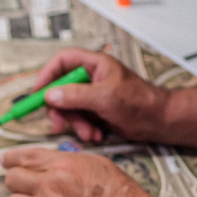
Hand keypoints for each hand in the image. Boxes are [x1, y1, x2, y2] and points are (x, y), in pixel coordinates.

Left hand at [1, 147, 151, 196]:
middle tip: (25, 182)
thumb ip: (64, 158)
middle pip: (11, 180)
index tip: (7, 161)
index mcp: (60, 165)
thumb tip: (45, 160)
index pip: (20, 158)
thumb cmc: (116, 191)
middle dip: (16, 179)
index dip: (10, 159)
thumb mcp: (92, 161)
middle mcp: (49, 187)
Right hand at [34, 48, 168, 142]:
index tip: (38, 93)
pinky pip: (80, 118)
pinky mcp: (97, 110)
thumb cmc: (139, 102)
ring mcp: (93, 95)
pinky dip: (84, 128)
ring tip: (88, 134)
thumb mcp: (104, 97)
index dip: (47, 75)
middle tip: (58, 124)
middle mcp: (91, 77)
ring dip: (75, 123)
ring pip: (70, 107)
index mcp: (94, 64)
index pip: (62, 61)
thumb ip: (75, 95)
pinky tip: (95, 135)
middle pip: (61, 89)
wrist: (158, 122)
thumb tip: (50, 95)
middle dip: (60, 109)